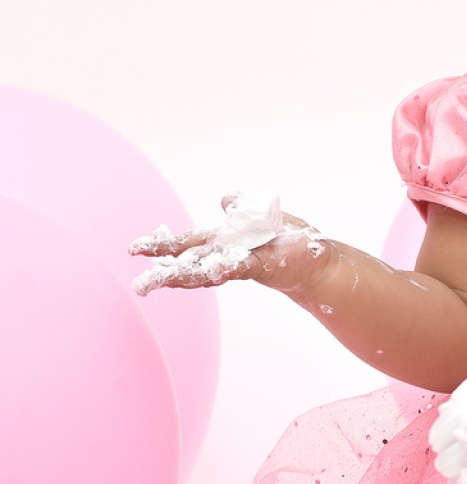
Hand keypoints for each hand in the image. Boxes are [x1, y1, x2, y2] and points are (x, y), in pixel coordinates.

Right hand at [130, 194, 330, 297]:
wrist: (314, 256)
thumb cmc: (287, 239)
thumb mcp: (259, 214)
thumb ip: (240, 207)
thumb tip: (225, 198)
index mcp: (223, 241)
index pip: (186, 244)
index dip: (162, 246)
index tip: (134, 249)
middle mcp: (226, 255)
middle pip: (189, 264)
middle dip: (163, 273)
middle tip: (137, 285)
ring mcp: (240, 263)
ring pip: (204, 271)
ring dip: (181, 278)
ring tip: (157, 285)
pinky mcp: (257, 266)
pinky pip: (232, 267)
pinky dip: (217, 269)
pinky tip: (199, 272)